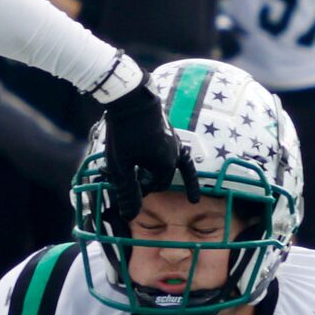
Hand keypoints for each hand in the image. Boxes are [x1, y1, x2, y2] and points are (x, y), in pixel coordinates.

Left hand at [94, 74, 194, 227]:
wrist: (129, 97)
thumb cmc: (124, 133)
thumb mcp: (121, 166)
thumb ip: (127, 191)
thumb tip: (129, 216)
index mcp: (165, 164)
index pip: (157, 186)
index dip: (142, 189)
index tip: (125, 184)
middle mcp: (175, 153)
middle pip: (163, 175)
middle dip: (148, 180)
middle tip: (129, 178)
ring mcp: (174, 141)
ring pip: (175, 165)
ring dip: (179, 180)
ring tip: (194, 199)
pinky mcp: (168, 130)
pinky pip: (180, 151)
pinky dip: (180, 162)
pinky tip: (175, 159)